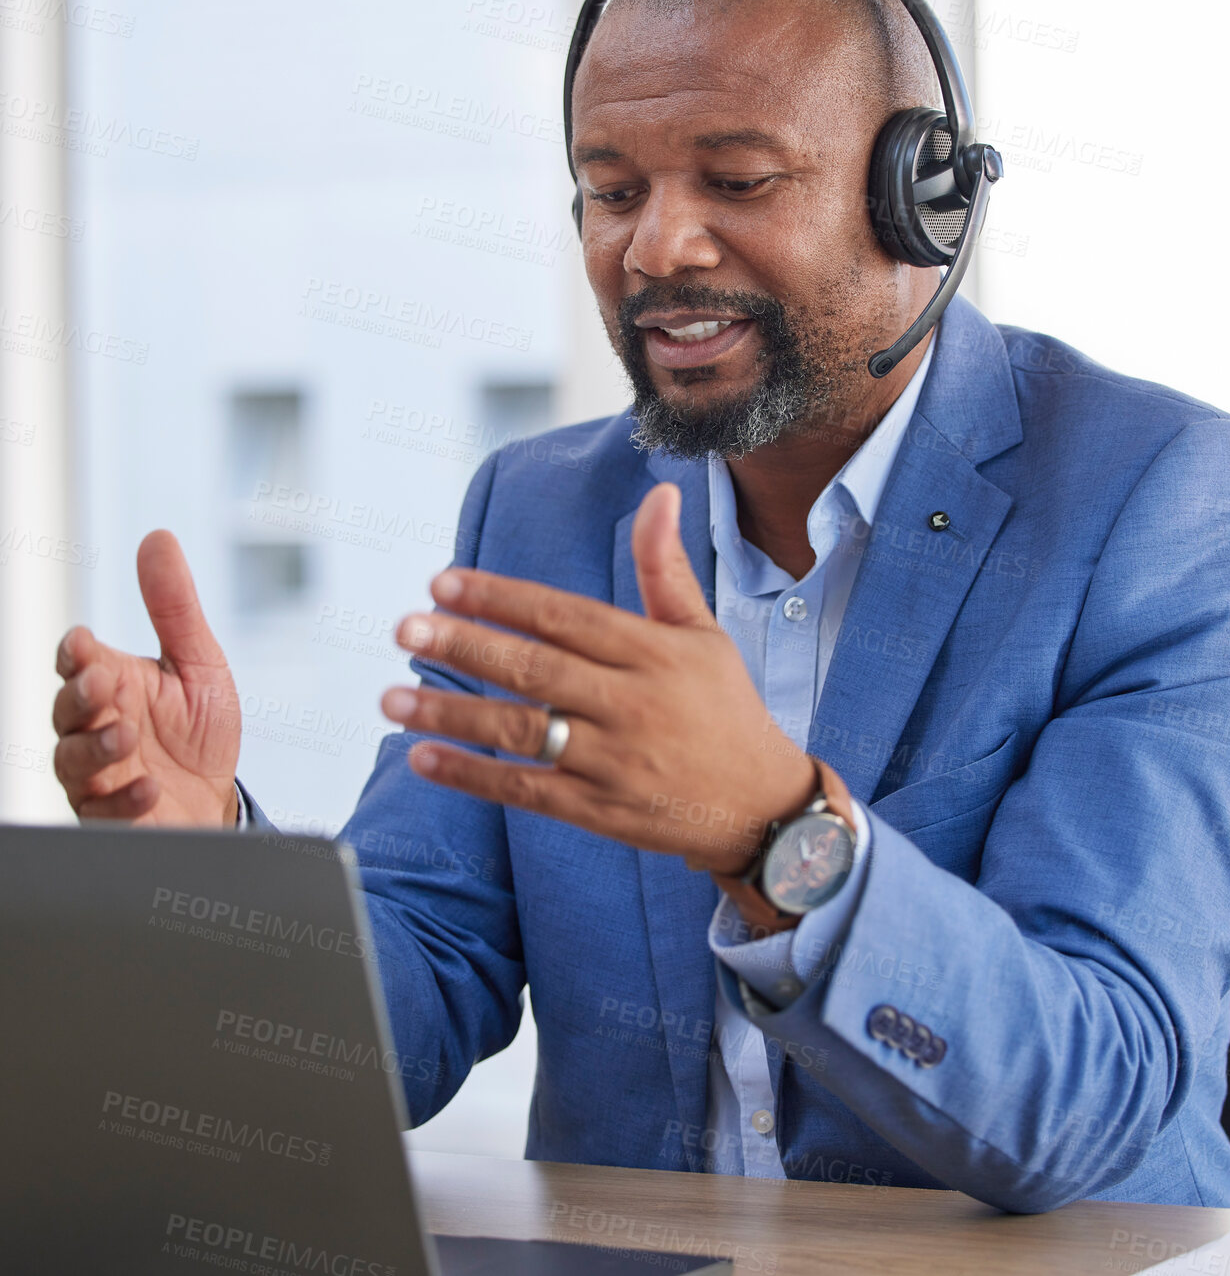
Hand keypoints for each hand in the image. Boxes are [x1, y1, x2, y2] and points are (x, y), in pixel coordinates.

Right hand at [52, 531, 240, 827]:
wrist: (215, 797)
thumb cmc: (198, 729)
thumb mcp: (198, 663)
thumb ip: (173, 607)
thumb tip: (158, 538)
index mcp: (112, 685)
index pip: (77, 663)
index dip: (76, 654)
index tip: (84, 645)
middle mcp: (96, 727)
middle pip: (66, 710)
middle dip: (79, 697)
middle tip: (103, 685)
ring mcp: (100, 773)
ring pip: (72, 761)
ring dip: (95, 746)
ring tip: (126, 734)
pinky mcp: (114, 816)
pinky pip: (104, 811)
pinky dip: (122, 799)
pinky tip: (148, 786)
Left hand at [380, 483, 817, 873]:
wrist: (760, 806)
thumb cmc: (725, 707)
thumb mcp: (702, 634)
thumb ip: (665, 568)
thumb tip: (658, 494)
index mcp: (653, 652)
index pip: (564, 616)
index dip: (501, 598)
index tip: (443, 582)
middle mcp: (631, 703)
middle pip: (535, 669)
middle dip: (465, 645)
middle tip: (404, 627)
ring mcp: (613, 760)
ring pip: (522, 731)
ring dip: (452, 712)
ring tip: (393, 697)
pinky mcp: (600, 810)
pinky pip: (526, 790)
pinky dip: (472, 775)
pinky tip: (423, 757)